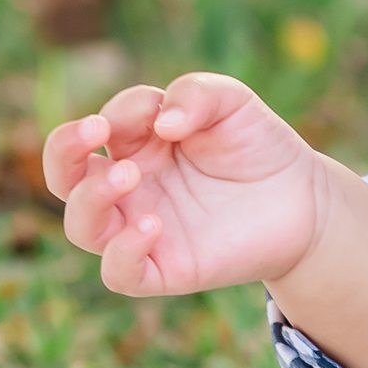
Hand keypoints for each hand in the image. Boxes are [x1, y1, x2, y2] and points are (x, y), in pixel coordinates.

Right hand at [42, 72, 324, 300]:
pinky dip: (123, 252)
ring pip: (82, 225)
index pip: (101, 125)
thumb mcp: (231, 102)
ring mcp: (141, 228)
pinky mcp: (164, 269)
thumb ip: (194, 94)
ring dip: (92, 197)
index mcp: (134, 144)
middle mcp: (128, 187)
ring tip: (130, 175)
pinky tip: (152, 226)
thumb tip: (162, 124)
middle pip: (64, 176)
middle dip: (64, 150)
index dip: (121, 110)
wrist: (303, 199)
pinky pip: (119, 273)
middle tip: (95, 130)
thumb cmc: (256, 144)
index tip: (157, 106)